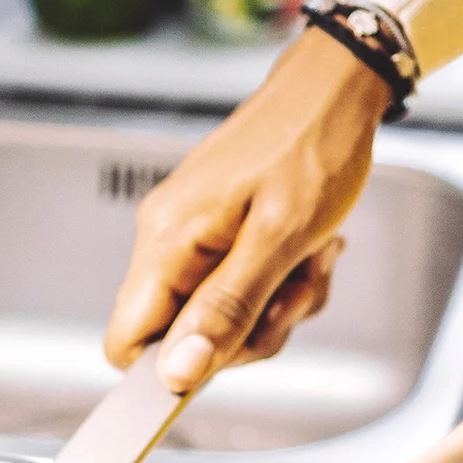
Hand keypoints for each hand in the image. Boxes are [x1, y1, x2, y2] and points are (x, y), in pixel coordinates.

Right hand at [104, 29, 386, 391]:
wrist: (335, 88)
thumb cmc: (313, 147)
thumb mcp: (281, 239)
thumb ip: (227, 309)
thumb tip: (178, 374)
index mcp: (166, 242)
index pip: (126, 344)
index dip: (174, 368)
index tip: (234, 354)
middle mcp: (166, 240)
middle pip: (182, 339)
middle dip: (249, 330)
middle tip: (294, 289)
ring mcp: (192, 236)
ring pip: (219, 317)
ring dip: (276, 305)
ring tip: (311, 258)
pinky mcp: (218, 232)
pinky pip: (240, 287)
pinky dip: (281, 281)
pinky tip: (309, 249)